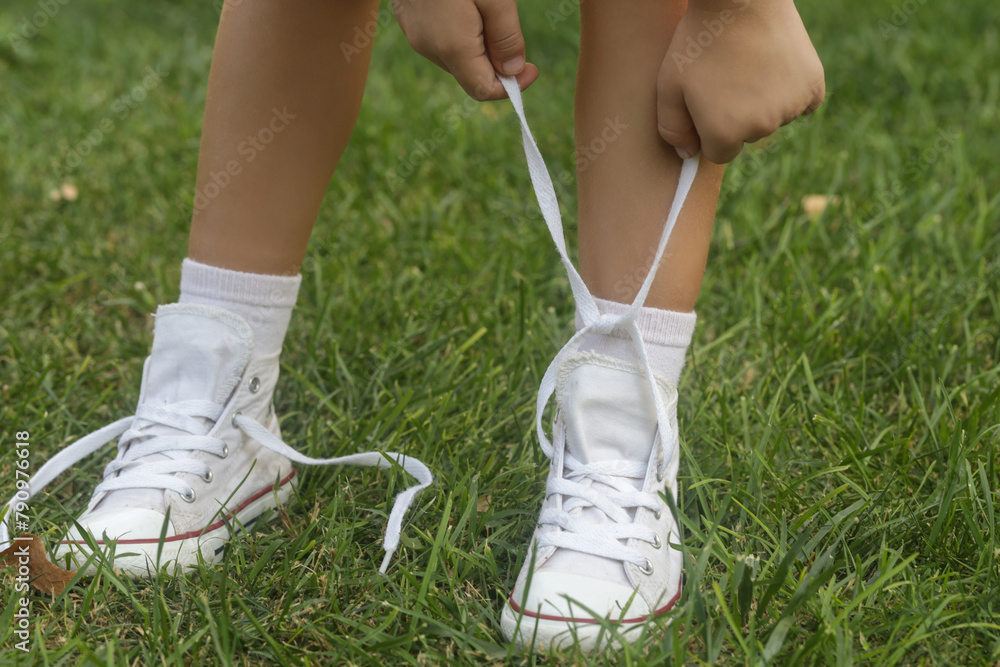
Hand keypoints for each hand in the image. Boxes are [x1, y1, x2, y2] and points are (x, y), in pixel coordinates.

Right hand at [394, 0, 538, 100]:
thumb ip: (506, 36)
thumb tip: (513, 71)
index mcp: (452, 46)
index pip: (483, 90)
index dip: (511, 87)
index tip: (532, 68)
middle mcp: (429, 47)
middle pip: (470, 76)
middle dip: (497, 64)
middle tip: (514, 33)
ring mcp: (415, 33)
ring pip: (456, 58)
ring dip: (480, 47)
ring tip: (489, 11)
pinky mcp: (409, 19)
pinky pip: (441, 40)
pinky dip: (462, 34)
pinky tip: (469, 6)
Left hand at [657, 0, 824, 163]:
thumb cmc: (699, 41)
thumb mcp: (669, 85)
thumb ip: (672, 128)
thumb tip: (688, 155)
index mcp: (724, 132)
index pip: (720, 152)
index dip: (712, 129)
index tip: (711, 102)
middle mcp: (760, 128)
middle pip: (748, 136)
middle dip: (738, 116)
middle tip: (730, 77)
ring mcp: (790, 107)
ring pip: (775, 119)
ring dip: (766, 103)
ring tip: (751, 67)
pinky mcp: (813, 86)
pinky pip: (804, 104)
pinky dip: (793, 92)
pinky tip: (776, 68)